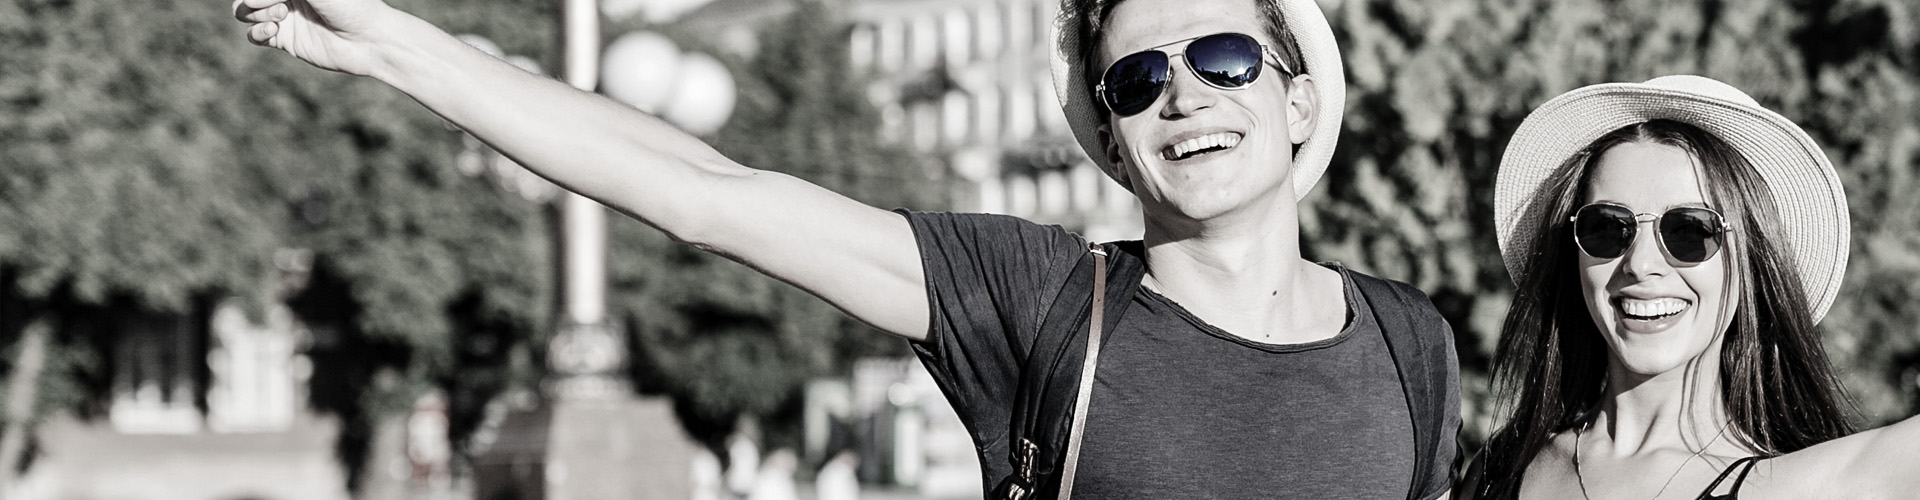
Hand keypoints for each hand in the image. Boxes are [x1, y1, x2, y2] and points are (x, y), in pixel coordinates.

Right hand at [233, 0, 395, 76]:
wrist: (370, 40)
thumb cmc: (351, 6)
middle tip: (280, 7)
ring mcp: (285, 18)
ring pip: (246, 12)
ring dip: (253, 12)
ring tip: (279, 16)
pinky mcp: (286, 41)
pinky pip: (255, 35)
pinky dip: (256, 31)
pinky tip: (272, 30)